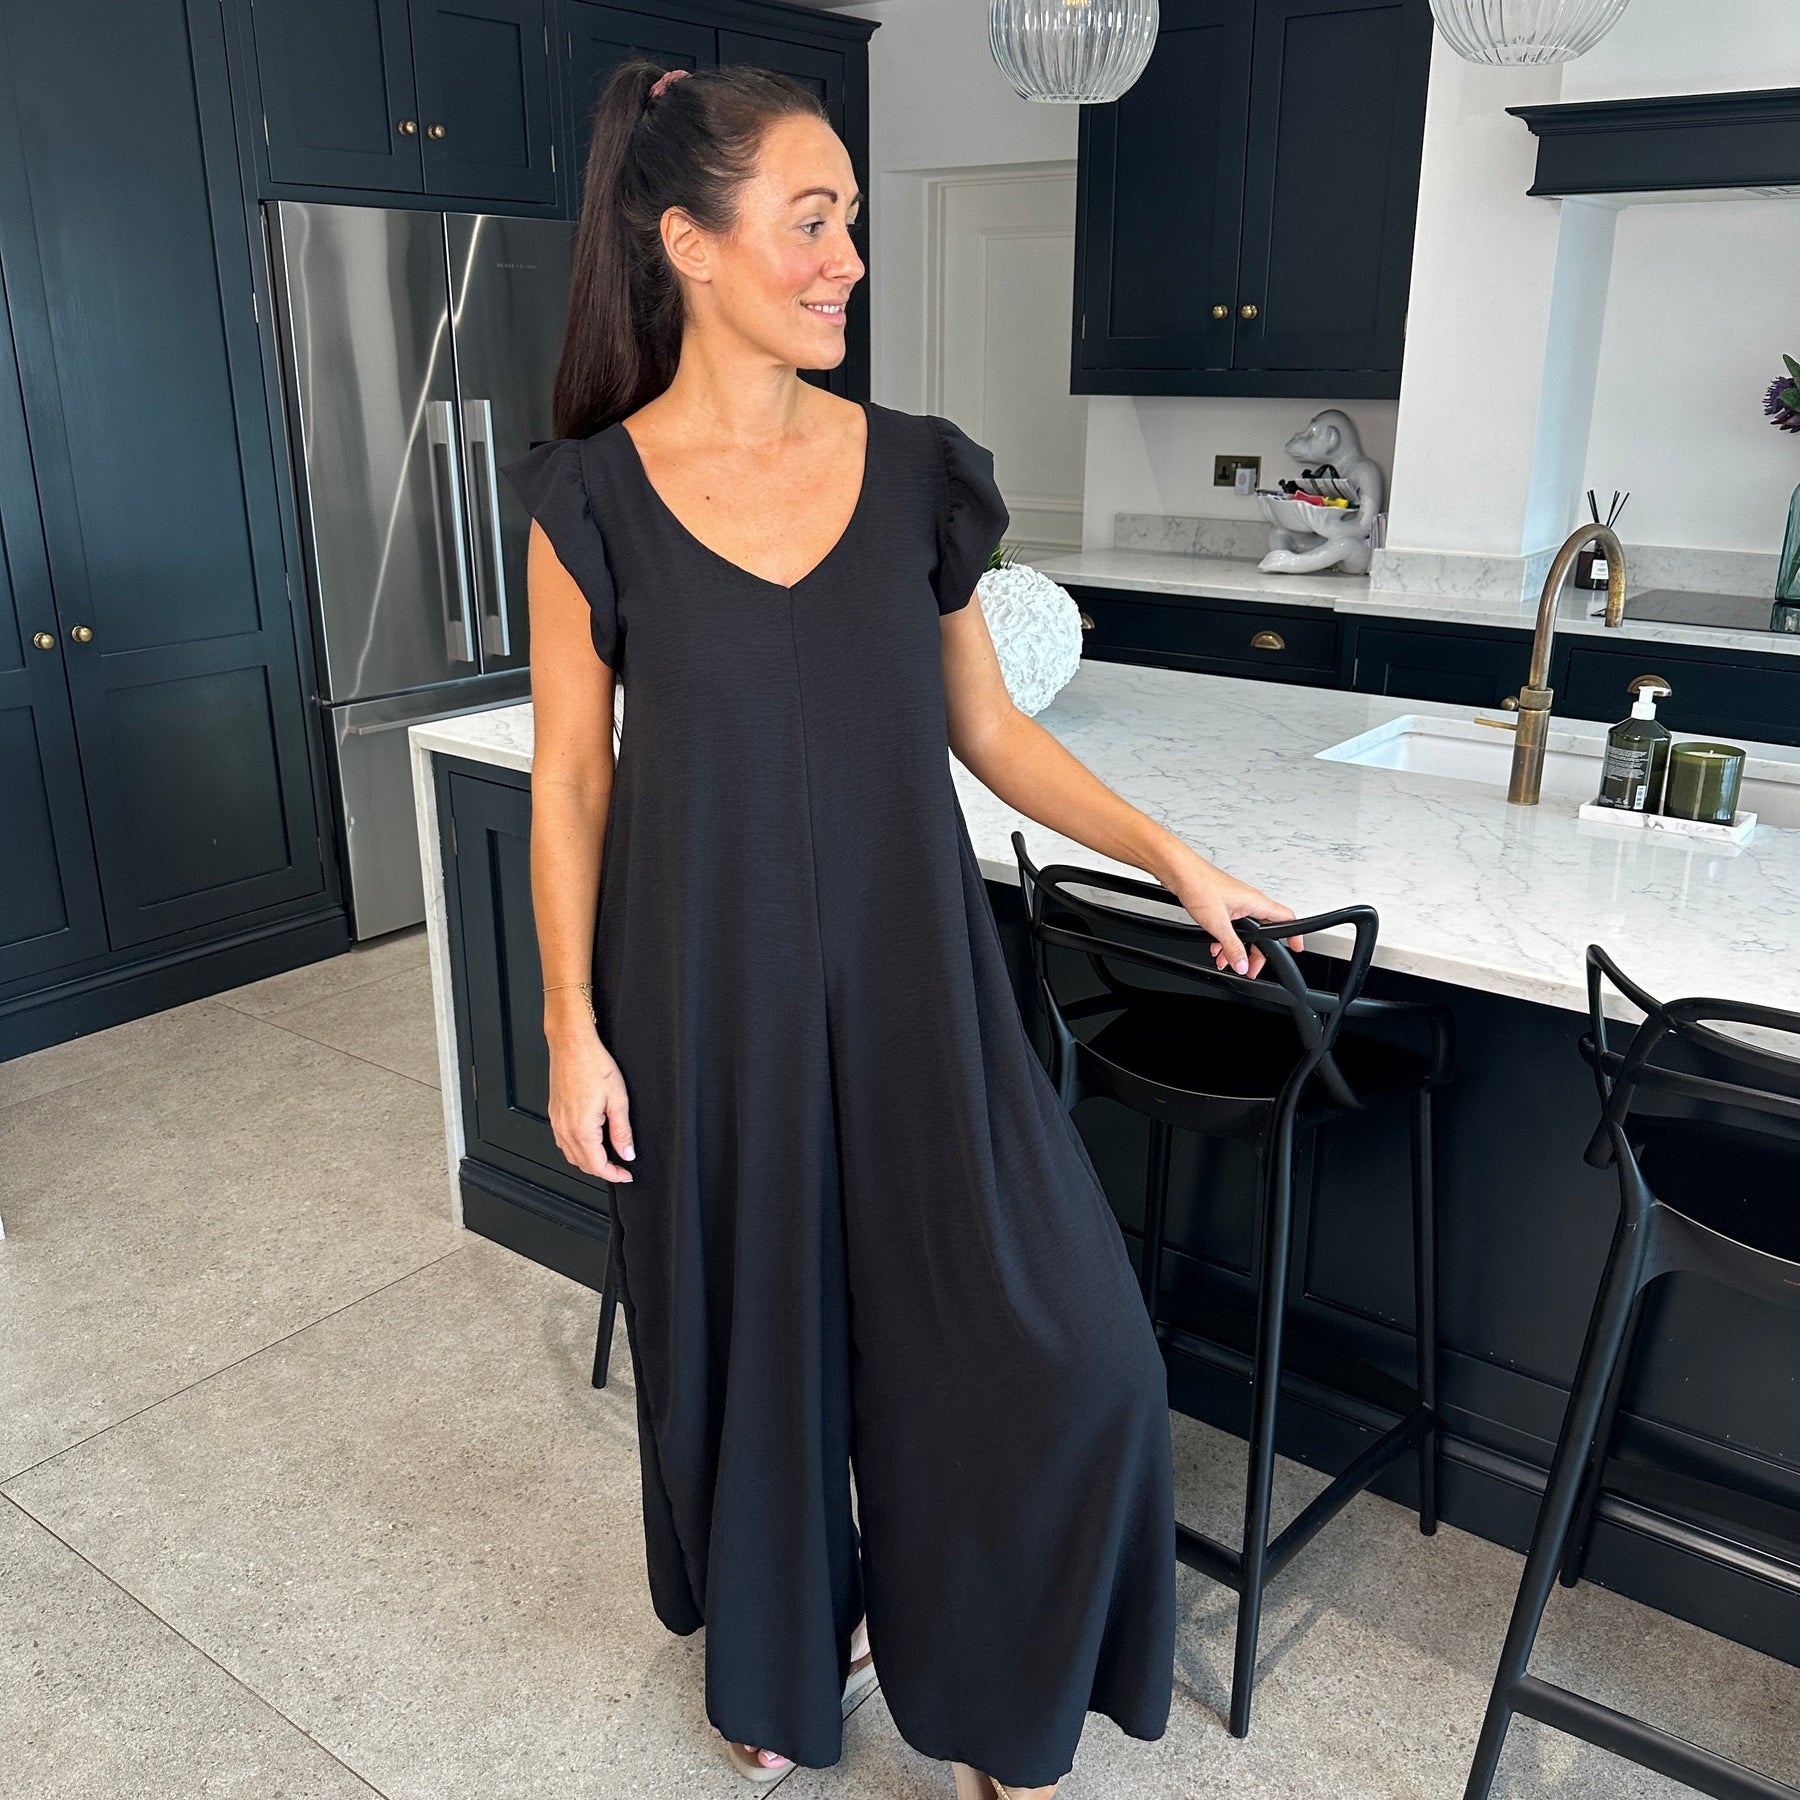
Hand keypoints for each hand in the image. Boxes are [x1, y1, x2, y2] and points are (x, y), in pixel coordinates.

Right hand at [546, 1026, 635, 1181]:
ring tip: (608, 1155)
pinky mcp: (554, 1113)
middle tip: (620, 1166)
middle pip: (582, 1164)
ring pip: (571, 1155)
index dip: (614, 1174)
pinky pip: (563, 1141)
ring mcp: (556, 1122)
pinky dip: (577, 1148)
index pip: (597, 1166)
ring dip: (589, 1160)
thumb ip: (622, 1131)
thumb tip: (627, 1152)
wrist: (572, 1045)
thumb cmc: (593, 1064)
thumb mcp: (618, 1099)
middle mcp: (565, 1128)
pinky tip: (590, 1140)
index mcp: (582, 1128)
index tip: (626, 1174)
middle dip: (602, 1170)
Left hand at [1160, 847, 1301, 979]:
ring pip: (1245, 930)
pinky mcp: (1223, 903)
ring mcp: (1236, 902)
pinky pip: (1231, 926)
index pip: (1286, 919)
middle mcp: (1249, 901)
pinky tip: (1215, 947)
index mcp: (1256, 902)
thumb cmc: (1200, 885)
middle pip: (1263, 931)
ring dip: (1237, 947)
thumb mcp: (1218, 924)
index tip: (1295, 948)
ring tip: (1227, 961)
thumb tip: (1242, 963)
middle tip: (1250, 968)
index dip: (1293, 935)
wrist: (1179, 871)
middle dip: (1257, 952)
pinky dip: (1225, 939)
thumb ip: (1232, 947)